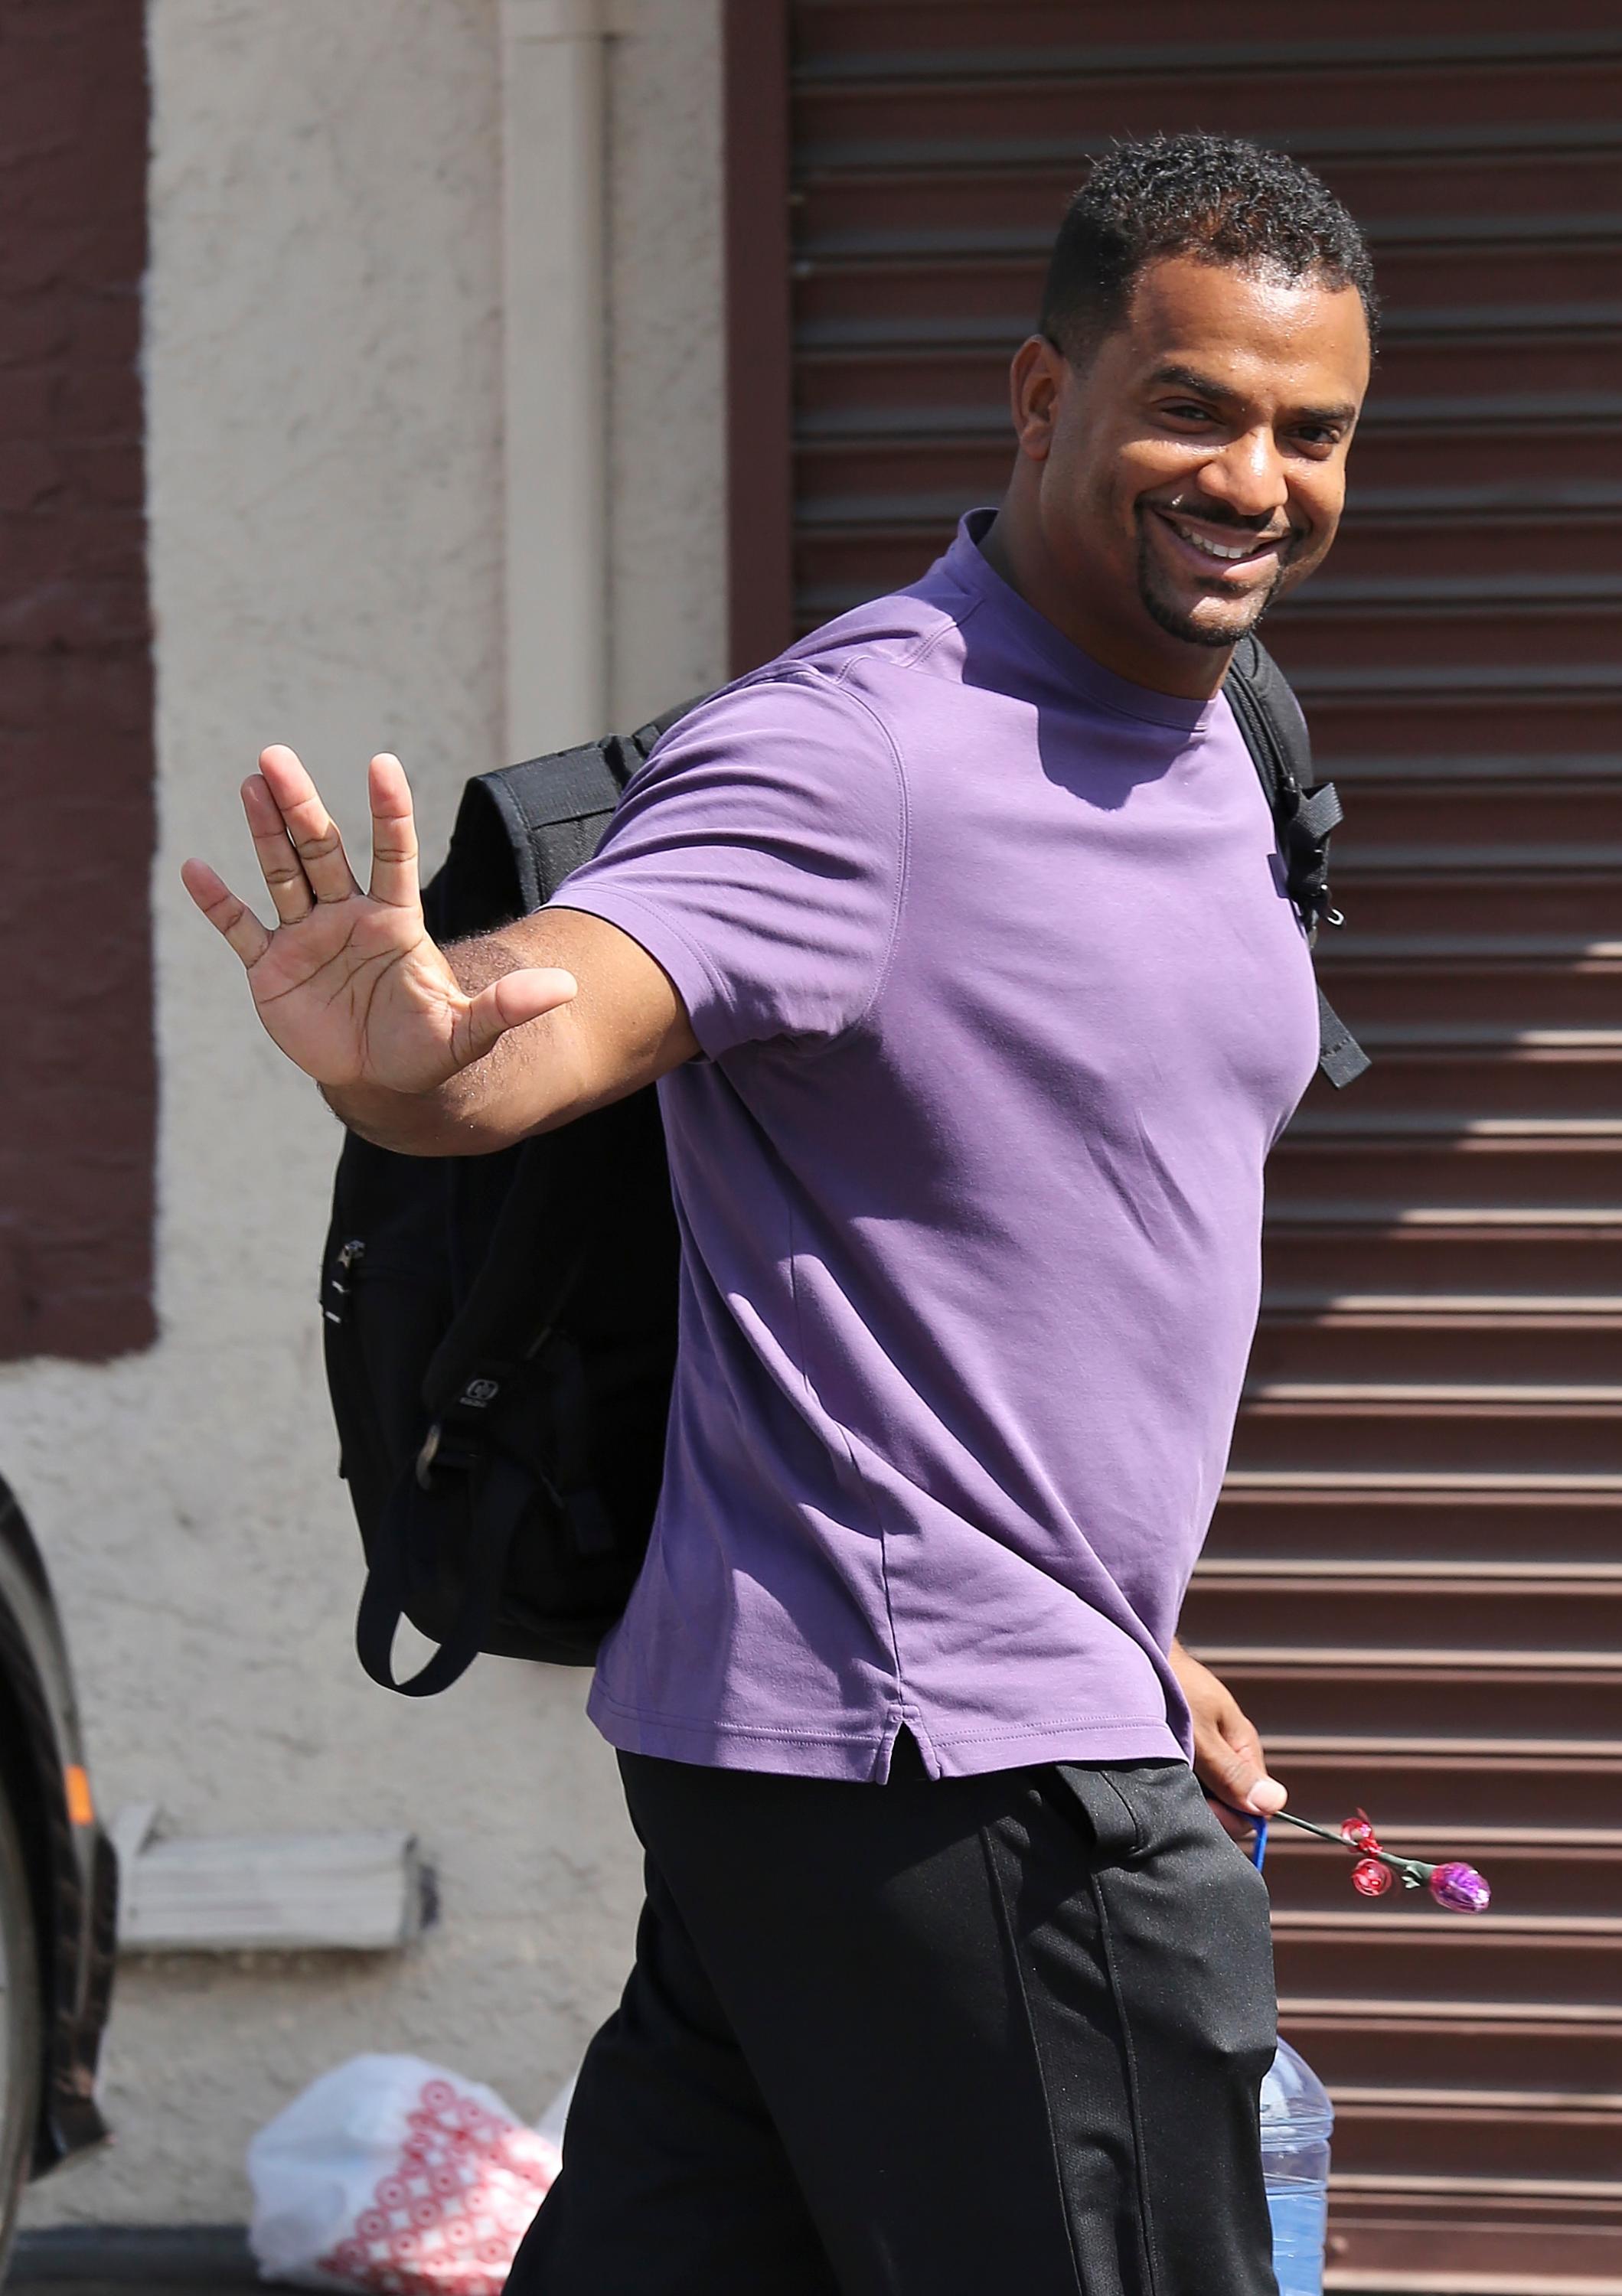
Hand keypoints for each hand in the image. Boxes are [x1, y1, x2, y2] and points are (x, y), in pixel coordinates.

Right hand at [182, 747, 577, 1095]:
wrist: (382, 1083)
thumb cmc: (426, 1050)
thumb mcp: (469, 1032)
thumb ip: (508, 1007)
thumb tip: (567, 988)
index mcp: (394, 920)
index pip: (392, 853)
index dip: (387, 811)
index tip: (382, 765)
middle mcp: (347, 915)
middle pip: (321, 849)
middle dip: (300, 805)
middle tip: (276, 756)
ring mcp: (306, 938)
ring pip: (283, 874)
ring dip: (263, 833)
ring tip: (248, 783)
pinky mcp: (272, 970)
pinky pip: (241, 929)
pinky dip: (217, 904)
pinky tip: (194, 870)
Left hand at [1169, 1637, 1286, 1845]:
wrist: (1139, 1648)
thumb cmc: (1172, 1686)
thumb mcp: (1200, 1735)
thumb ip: (1231, 1772)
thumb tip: (1275, 1803)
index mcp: (1243, 1747)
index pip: (1254, 1807)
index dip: (1229, 1819)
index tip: (1198, 1811)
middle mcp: (1228, 1750)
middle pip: (1228, 1803)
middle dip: (1204, 1807)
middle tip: (1170, 1790)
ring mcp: (1206, 1748)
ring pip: (1205, 1791)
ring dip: (1184, 1792)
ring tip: (1158, 1776)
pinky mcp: (1183, 1744)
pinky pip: (1186, 1776)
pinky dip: (1171, 1777)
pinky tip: (1152, 1770)